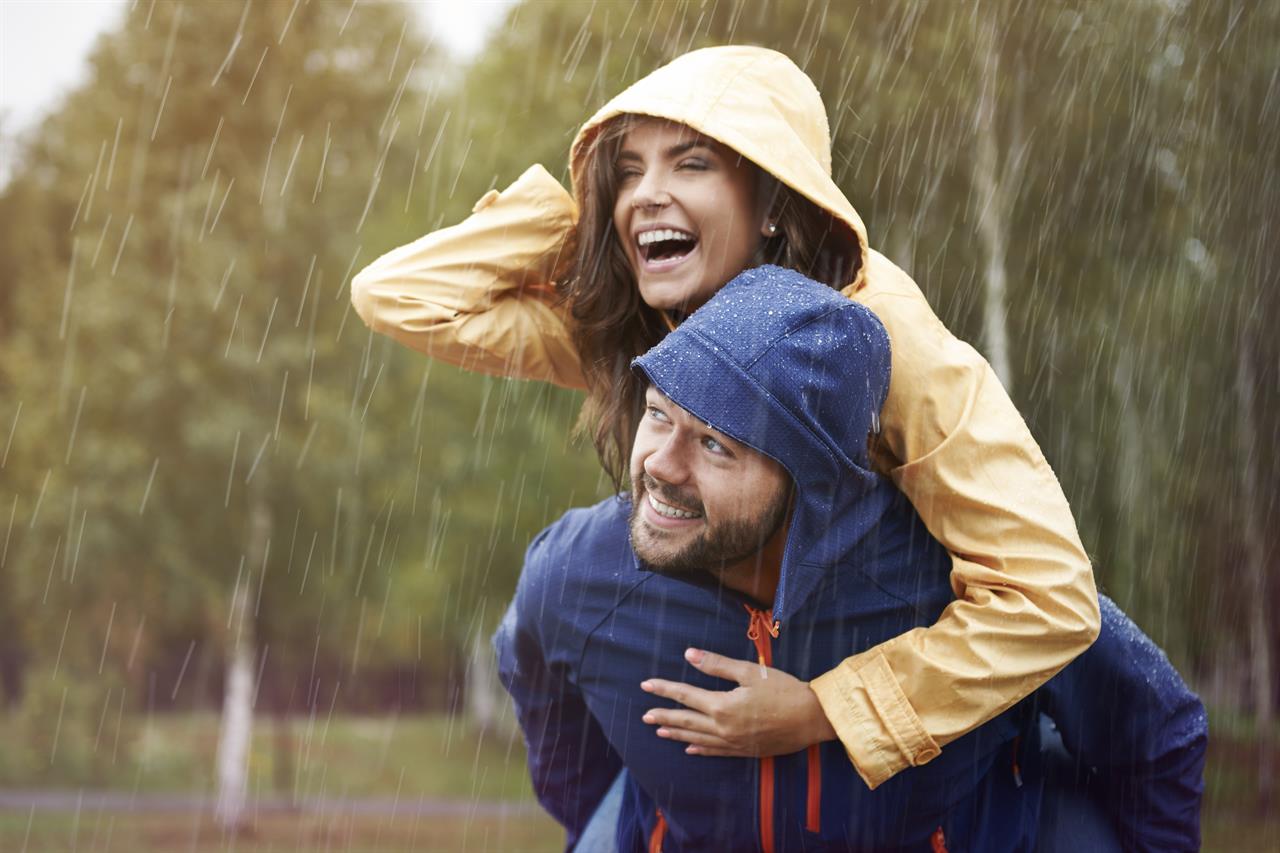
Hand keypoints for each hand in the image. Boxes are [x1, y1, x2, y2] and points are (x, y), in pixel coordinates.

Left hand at [640, 647, 837, 756]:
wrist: (812, 719)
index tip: (646, 685)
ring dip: (677, 733)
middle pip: (686, 720)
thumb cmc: (784, 691)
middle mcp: (723, 728)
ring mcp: (733, 742)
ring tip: (660, 730)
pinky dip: (699, 749)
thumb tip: (690, 655)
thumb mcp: (751, 672)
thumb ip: (718, 665)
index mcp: (722, 706)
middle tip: (645, 715)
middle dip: (664, 715)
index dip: (664, 689)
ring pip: (697, 738)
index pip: (685, 695)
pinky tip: (689, 748)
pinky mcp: (744, 751)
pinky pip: (714, 751)